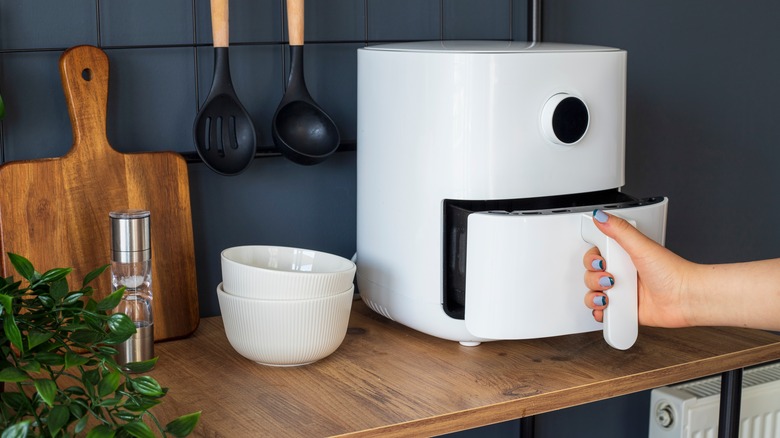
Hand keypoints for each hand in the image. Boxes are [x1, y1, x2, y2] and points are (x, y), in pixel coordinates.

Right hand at [582, 210, 692, 327]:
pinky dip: (600, 312)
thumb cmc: (673, 272)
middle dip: (593, 278)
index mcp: (624, 255)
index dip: (592, 259)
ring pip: (593, 294)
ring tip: (609, 295)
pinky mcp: (625, 310)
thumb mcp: (642, 246)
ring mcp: (623, 292)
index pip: (596, 255)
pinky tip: (607, 308)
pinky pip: (604, 312)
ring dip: (594, 296)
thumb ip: (619, 230)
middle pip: (591, 275)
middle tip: (609, 278)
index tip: (601, 261)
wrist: (687, 299)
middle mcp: (622, 273)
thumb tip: (600, 215)